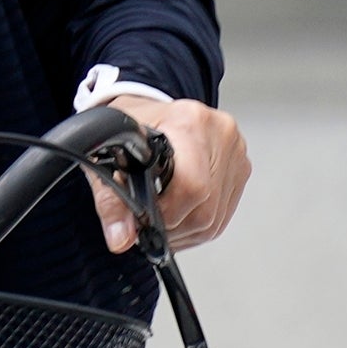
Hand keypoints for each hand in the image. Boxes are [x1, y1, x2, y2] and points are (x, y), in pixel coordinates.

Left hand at [88, 96, 248, 255]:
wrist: (147, 110)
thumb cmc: (128, 126)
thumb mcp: (106, 151)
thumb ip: (110, 198)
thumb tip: (122, 237)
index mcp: (187, 121)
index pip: (191, 184)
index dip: (167, 213)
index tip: (145, 220)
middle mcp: (219, 133)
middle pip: (205, 205)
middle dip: (173, 226)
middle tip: (148, 227)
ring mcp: (234, 151)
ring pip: (216, 216)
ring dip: (185, 231)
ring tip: (160, 224)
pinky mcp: (240, 168)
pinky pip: (224, 214)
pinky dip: (199, 226)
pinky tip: (178, 221)